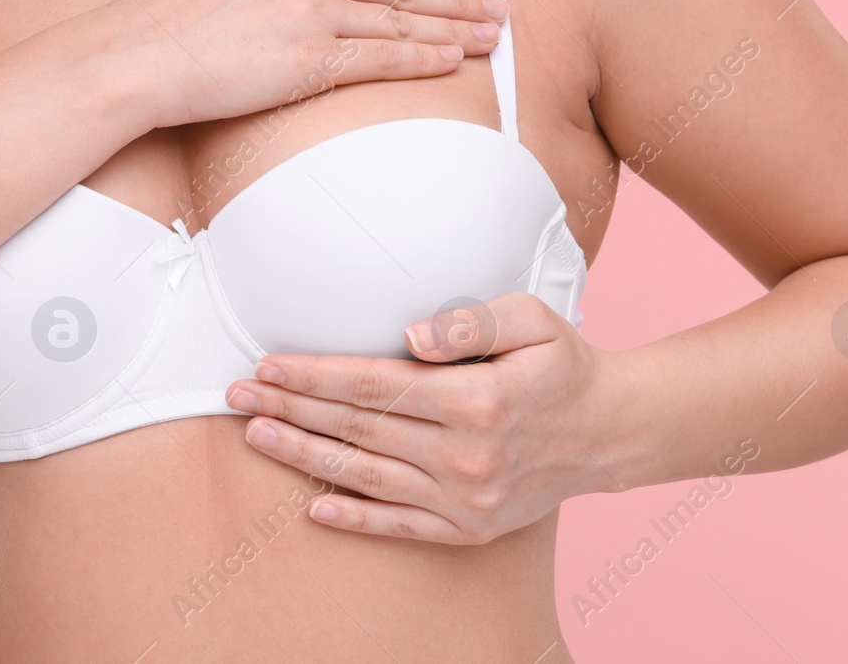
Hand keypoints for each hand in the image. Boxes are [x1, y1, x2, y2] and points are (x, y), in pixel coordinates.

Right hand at [112, 0, 508, 126]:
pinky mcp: (311, 55)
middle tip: (494, 7)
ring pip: (401, 17)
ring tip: (488, 37)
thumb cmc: (166, 9)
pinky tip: (450, 61)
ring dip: (452, 29)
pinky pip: (383, 55)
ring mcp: (313, 6)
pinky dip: (423, 58)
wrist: (137, 53)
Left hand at [223, 292, 624, 543]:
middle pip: (356, 428)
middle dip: (290, 408)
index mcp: (475, 399)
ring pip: (365, 476)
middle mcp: (465, 455)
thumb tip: (411, 336)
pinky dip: (354, 518)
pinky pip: (399, 526)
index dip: (313, 374)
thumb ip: (470, 321)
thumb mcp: (532, 319)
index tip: (268, 365)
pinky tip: (312, 505)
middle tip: (236, 395)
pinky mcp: (470, 529)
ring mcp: (466, 499)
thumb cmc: (563, 364)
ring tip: (257, 435)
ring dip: (304, 455)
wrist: (611, 431)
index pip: (372, 385)